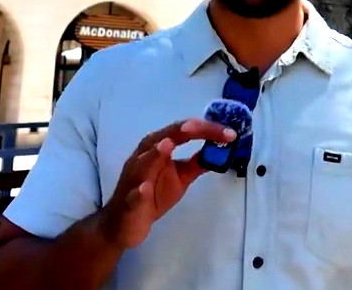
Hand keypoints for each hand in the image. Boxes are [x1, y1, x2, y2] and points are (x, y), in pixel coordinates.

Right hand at [99, 119, 236, 248]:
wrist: (122, 224)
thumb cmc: (152, 195)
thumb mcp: (179, 178)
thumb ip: (195, 163)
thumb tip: (218, 150)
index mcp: (156, 148)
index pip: (181, 132)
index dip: (205, 130)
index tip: (229, 134)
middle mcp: (143, 158)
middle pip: (162, 139)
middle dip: (180, 132)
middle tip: (197, 127)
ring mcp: (134, 180)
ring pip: (142, 163)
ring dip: (154, 154)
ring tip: (167, 145)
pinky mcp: (128, 202)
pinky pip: (133, 196)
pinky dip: (139, 191)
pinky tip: (145, 189)